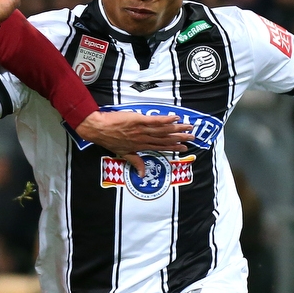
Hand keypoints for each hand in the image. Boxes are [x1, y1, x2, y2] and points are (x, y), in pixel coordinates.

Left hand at [75, 111, 194, 175]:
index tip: (184, 147)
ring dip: (177, 129)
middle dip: (180, 138)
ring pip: (163, 130)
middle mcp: (144, 139)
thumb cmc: (110, 140)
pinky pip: (154, 121)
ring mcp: (142, 130)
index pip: (161, 147)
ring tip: (188, 127)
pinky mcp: (139, 120)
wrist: (100, 129)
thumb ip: (135, 162)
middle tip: (193, 137)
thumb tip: (142, 175)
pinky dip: (165, 119)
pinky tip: (175, 117)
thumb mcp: (123, 154)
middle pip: (165, 139)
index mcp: (141, 146)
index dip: (173, 147)